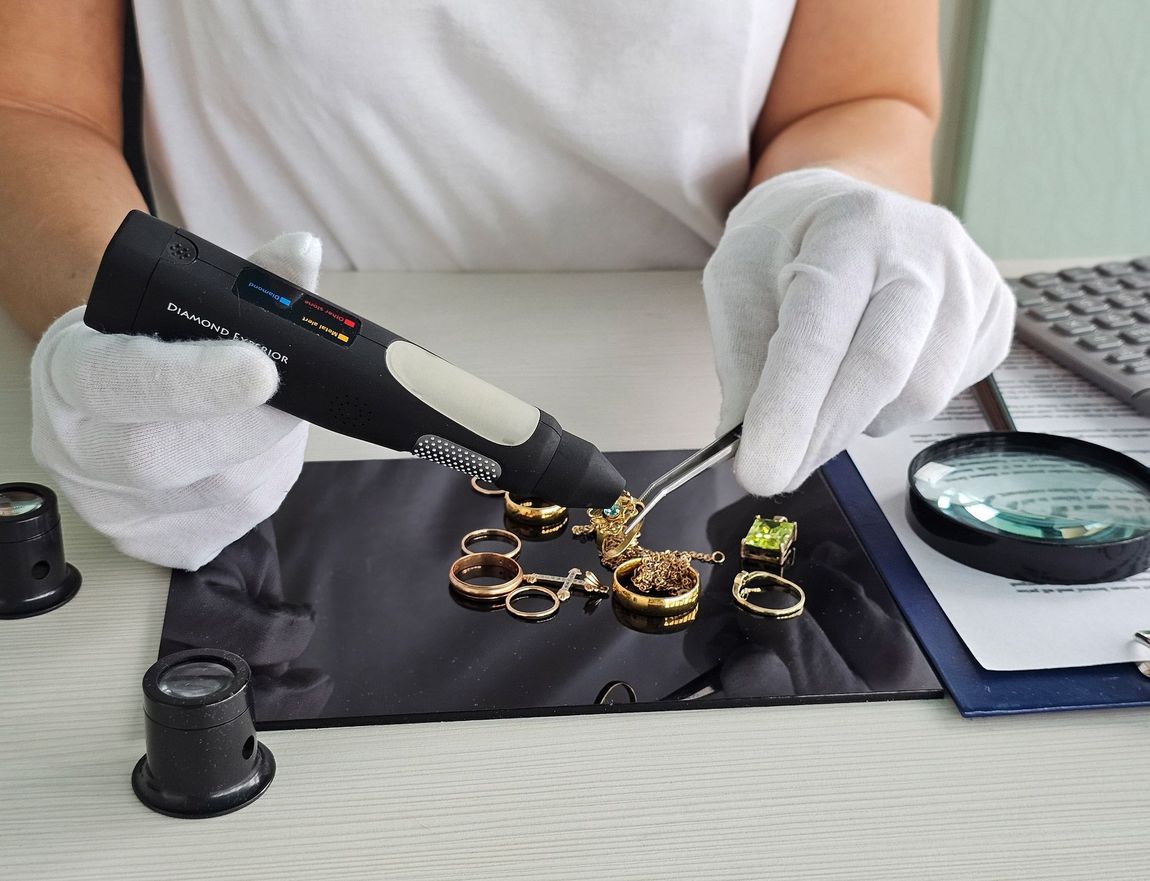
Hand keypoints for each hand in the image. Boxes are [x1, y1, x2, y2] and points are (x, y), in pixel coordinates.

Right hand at [31, 231, 321, 569]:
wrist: (115, 393)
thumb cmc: (150, 340)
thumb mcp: (178, 298)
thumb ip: (247, 280)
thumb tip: (302, 253)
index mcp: (71, 373)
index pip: (120, 382)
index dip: (195, 380)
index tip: (264, 369)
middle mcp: (78, 449)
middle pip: (162, 458)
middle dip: (248, 427)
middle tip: (291, 397)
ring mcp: (112, 507)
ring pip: (215, 494)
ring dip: (269, 452)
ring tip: (278, 414)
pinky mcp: (156, 544)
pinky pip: (232, 522)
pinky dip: (266, 481)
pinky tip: (263, 452)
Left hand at [703, 168, 1013, 495]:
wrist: (837, 209)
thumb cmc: (782, 250)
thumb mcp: (737, 286)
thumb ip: (743, 364)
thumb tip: (741, 449)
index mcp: (848, 229)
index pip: (819, 335)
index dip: (789, 412)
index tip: (759, 474)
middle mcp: (924, 246)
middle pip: (883, 368)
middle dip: (822, 435)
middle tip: (777, 470)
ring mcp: (971, 279)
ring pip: (920, 394)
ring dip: (860, 420)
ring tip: (827, 389)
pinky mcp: (996, 314)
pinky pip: (950, 394)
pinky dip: (897, 408)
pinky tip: (872, 375)